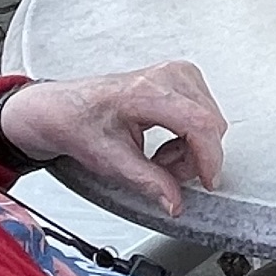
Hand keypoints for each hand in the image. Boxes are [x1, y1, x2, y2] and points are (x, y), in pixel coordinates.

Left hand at [0, 61, 228, 214]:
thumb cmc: (79, 123)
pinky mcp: (181, 79)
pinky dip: (190, 137)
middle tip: (164, 172)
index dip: (209, 157)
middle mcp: (168, 75)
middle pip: (209, 123)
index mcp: (146, 91)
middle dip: (194, 157)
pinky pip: (205, 114)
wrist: (64, 109)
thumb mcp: (110, 161)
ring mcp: (177, 74)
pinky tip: (165, 143)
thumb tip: (174, 201)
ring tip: (159, 157)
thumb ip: (148, 183)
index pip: (199, 122)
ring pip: (210, 121)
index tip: (208, 180)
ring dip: (191, 149)